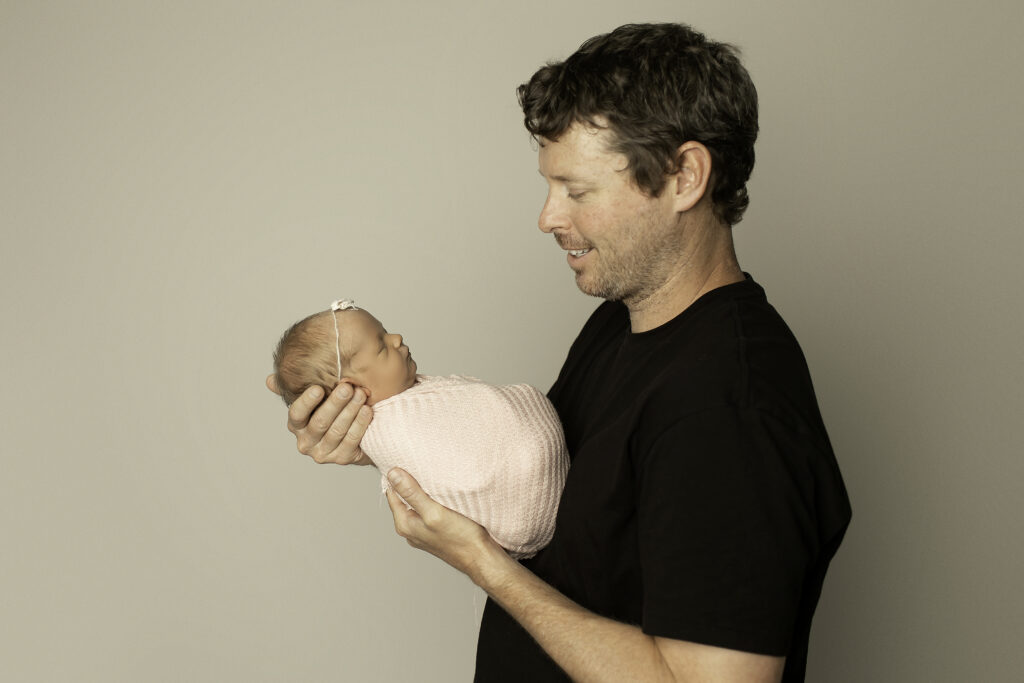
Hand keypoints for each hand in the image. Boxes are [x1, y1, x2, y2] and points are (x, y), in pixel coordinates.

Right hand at [266, 374, 373, 465]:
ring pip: (337, 431)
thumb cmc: (330, 412)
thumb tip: (269, 380)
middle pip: (320, 422)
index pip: (296, 414)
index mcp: (296, 426)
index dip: (307, 402)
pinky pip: (351, 440)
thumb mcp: (313, 400)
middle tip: (347, 387)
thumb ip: (293, 389)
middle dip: (335, 403)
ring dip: (350, 411)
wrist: (354, 436)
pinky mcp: (341, 459)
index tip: (318, 388)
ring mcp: (323, 453)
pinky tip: (367, 410)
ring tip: (361, 394)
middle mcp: (306, 442)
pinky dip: (360, 424)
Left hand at [385, 467, 506, 579]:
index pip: (392, 492)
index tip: (406, 460)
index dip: (397, 475)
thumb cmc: (461, 538)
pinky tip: (443, 494)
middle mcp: (410, 529)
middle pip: (404, 498)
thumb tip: (393, 474)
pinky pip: (429, 510)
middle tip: (420, 465)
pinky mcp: (436, 531)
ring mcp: (423, 532)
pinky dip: (433, 499)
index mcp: (405, 524)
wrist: (482, 558)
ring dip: (423, 491)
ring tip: (433, 477)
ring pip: (417, 504)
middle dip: (410, 482)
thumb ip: (412, 493)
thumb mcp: (434, 511)